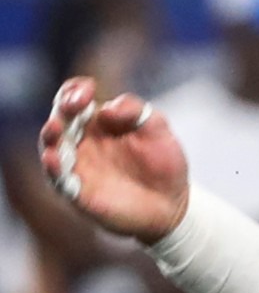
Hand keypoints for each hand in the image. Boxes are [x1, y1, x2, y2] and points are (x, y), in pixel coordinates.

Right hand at [38, 76, 189, 243]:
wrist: (173, 202)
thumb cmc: (164, 162)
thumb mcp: (156, 128)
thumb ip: (135, 110)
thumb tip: (104, 109)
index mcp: (98, 122)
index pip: (74, 98)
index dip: (74, 90)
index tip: (87, 91)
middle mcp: (82, 142)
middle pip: (60, 119)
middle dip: (61, 110)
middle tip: (72, 106)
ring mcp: (79, 167)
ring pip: (53, 148)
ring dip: (51, 137)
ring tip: (55, 129)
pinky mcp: (79, 193)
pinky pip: (59, 180)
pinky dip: (53, 169)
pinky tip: (54, 159)